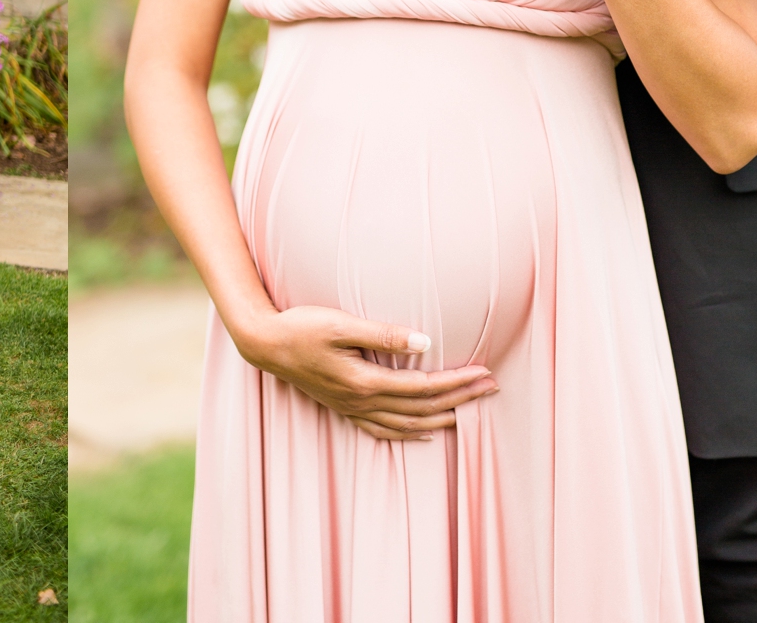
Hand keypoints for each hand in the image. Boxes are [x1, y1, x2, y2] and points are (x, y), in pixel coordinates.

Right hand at [232, 304, 497, 439]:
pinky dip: (408, 433)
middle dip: (461, 400)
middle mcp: (362, 402)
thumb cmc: (301, 327)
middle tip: (492, 389)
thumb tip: (424, 342)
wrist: (265, 344)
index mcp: (365, 382)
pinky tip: (423, 431)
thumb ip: (383, 335)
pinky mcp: (344, 407)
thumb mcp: (341, 324)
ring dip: (443, 418)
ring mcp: (352, 408)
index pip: (424, 387)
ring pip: (407, 424)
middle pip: (423, 408)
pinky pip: (383, 430)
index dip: (457, 381)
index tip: (484, 372)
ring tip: (470, 411)